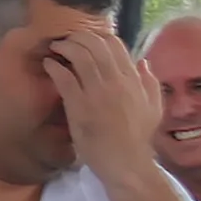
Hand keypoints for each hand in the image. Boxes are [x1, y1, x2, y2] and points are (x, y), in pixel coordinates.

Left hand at [46, 24, 163, 190]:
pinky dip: (53, 66)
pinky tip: (48, 65)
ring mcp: (97, 93)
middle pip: (95, 44)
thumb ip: (149, 83)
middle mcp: (116, 82)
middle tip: (66, 41)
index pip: (115, 45)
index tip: (86, 40)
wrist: (126, 164)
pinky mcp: (79, 106)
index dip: (97, 36)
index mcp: (133, 81)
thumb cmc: (138, 138)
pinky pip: (64, 77)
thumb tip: (142, 61)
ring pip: (79, 55)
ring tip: (55, 49)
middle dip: (77, 37)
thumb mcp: (153, 108)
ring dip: (63, 47)